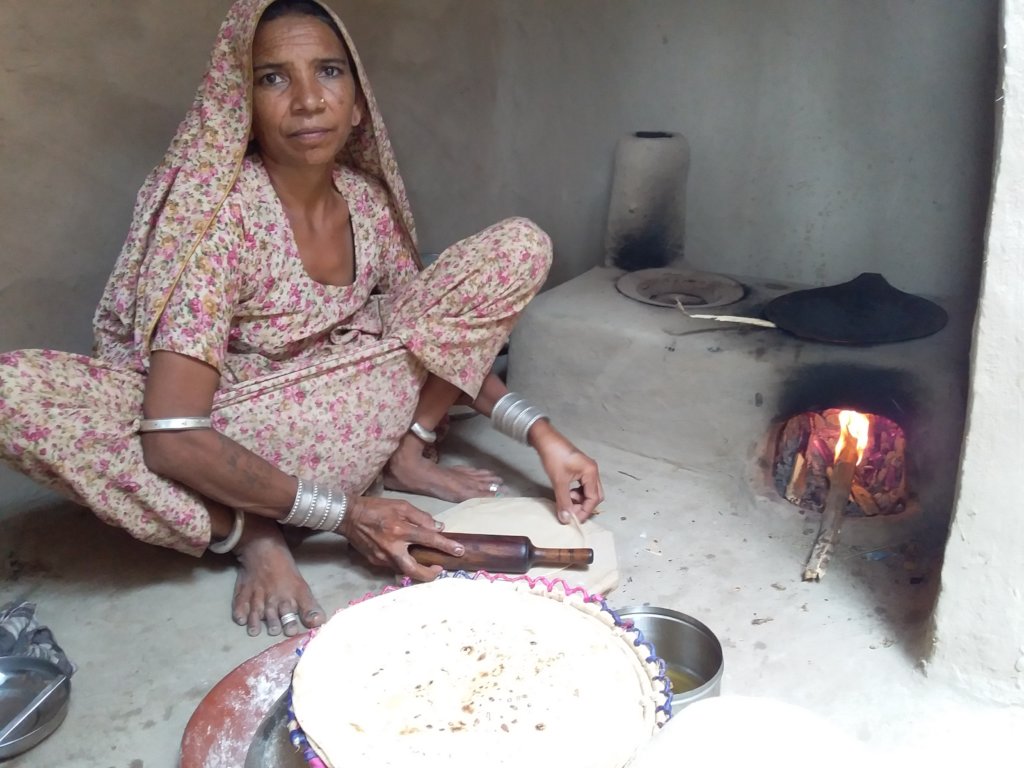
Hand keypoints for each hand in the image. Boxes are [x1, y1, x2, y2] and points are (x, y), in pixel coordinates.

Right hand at [339, 496, 464, 580]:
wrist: (348, 516)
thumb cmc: (377, 508)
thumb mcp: (401, 505)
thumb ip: (421, 517)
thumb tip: (438, 528)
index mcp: (400, 529)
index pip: (429, 539)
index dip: (446, 546)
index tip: (459, 551)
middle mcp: (392, 547)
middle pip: (414, 570)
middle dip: (430, 574)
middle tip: (439, 569)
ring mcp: (382, 558)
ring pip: (404, 571)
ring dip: (417, 570)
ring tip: (427, 563)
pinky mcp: (374, 562)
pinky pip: (393, 567)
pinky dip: (404, 564)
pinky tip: (408, 558)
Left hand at [529, 421, 604, 523]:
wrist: (546, 440)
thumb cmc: (554, 457)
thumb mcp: (558, 481)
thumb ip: (563, 501)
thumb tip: (566, 519)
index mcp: (591, 472)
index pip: (593, 498)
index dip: (584, 511)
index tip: (573, 520)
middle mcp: (593, 471)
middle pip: (595, 495)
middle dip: (584, 506)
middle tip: (571, 512)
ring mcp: (587, 469)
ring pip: (589, 491)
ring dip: (580, 499)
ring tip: (567, 500)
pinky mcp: (581, 469)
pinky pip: (583, 486)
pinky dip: (577, 493)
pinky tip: (567, 493)